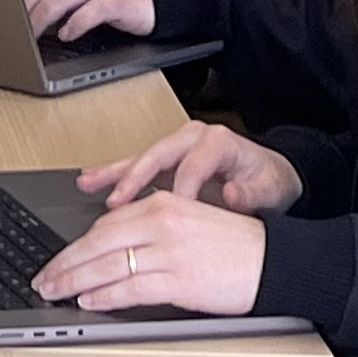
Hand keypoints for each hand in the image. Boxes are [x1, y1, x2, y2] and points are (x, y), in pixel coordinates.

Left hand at [30, 190, 269, 315]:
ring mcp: (169, 251)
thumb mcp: (188, 221)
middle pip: (97, 242)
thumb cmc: (234, 246)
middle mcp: (161, 222)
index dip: (75, 244)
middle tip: (44, 279)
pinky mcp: (179, 280)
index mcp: (162, 203)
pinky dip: (105, 296)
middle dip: (64, 264)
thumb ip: (151, 229)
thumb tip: (111, 250)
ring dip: (75, 282)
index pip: (105, 224)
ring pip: (107, 265)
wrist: (273, 260)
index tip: (58, 259)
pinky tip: (90, 301)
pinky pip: (131, 288)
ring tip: (56, 293)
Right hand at [79, 120, 302, 213]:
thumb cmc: (267, 182)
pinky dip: (112, 175)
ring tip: (88, 184)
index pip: (192, 165)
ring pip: (139, 158)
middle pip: (157, 155)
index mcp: (216, 142)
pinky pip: (134, 166)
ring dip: (113, 173)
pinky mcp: (164, 164)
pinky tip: (89, 182)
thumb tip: (233, 194)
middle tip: (117, 201)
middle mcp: (191, 140)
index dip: (182, 191)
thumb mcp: (269, 189)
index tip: (174, 216)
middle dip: (135, 178)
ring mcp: (175, 149)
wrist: (268, 177)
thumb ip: (252, 193)